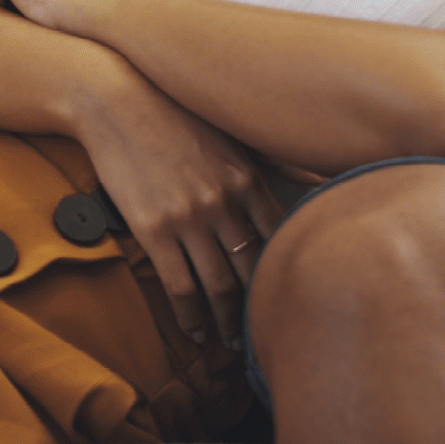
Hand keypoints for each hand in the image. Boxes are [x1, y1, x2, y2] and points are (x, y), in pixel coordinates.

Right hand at [79, 75, 283, 348]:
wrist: (120, 100)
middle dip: (261, 306)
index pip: (281, 237)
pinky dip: (191, 316)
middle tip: (266, 333)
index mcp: (250, 178)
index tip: (292, 294)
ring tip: (231, 343)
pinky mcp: (153, 229)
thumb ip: (279, 158)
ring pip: (218, 286)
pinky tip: (197, 332)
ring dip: (227, 322)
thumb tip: (324, 173)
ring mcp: (190, 217)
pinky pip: (179, 285)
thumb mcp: (235, 132)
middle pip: (254, 269)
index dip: (287, 271)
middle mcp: (226, 201)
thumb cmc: (179, 115)